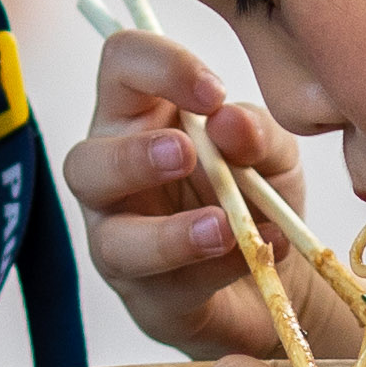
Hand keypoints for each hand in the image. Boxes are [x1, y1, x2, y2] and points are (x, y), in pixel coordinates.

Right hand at [57, 30, 336, 360]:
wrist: (280, 283)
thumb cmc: (255, 197)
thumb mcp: (272, 153)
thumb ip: (256, 132)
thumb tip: (229, 122)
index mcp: (139, 118)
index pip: (120, 67)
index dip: (156, 66)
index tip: (213, 91)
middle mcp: (114, 179)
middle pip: (85, 162)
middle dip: (132, 158)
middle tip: (186, 153)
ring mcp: (123, 243)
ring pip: (114, 241)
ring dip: (169, 235)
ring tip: (223, 227)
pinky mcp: (148, 300)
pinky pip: (168, 287)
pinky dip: (220, 268)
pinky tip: (260, 252)